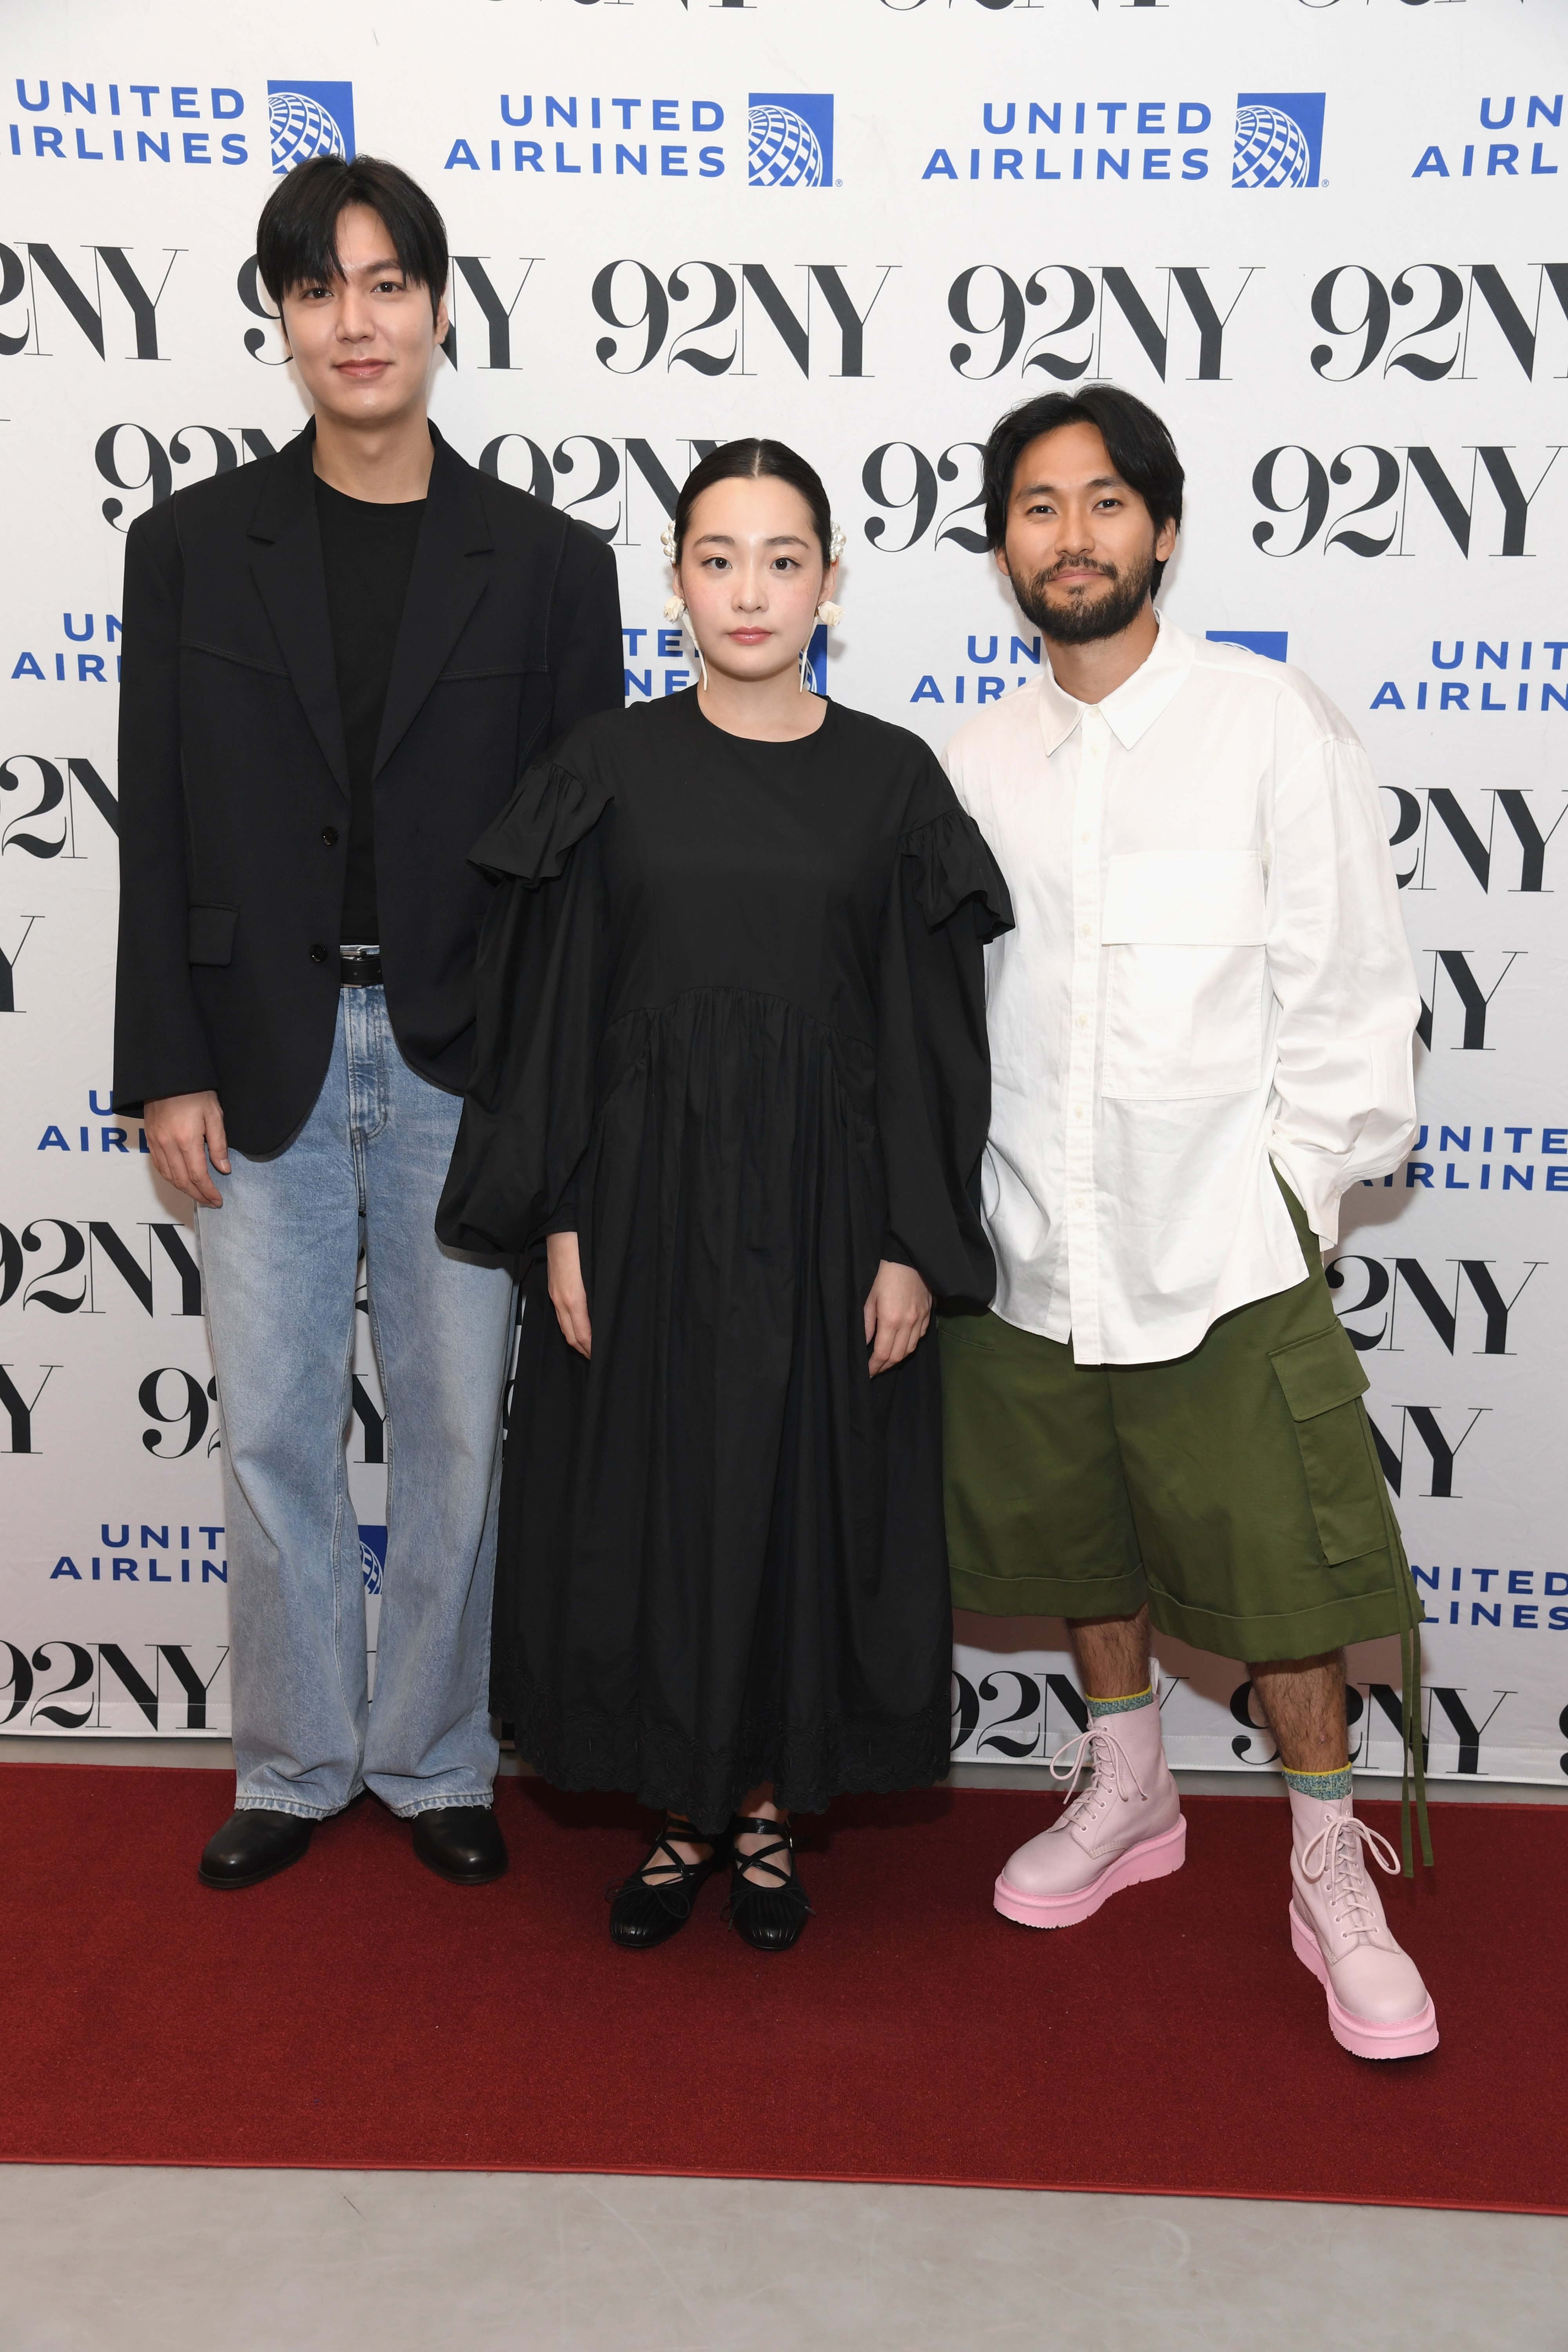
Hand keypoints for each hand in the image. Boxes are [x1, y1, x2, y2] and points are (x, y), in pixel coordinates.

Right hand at [143, 1090, 229, 1207]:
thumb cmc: (195, 1092)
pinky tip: (180, 1180)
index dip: (208, 1192)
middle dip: (197, 1195)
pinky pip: (158, 1165)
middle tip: (210, 1202)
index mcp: (187, 1140)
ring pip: (168, 1176)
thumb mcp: (214, 1115)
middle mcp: (168, 1144)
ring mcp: (156, 1142)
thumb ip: (218, 1144)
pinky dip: (170, 1177)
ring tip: (198, 1194)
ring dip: (183, 1189)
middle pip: (182, 1181)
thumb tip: (223, 1169)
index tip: (217, 1200)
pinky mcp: (149, 1138)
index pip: (198, 1176)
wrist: (168, 1076)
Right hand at [547, 1230, 591, 1358]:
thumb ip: (603, 1295)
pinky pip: (560, 1315)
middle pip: (571, 1336)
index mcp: (574, 1298)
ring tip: (590, 1349)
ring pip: (564, 1327)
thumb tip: (609, 1316)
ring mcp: (555, 1295)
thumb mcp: (598, 1271)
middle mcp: (561, 1300)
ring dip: (576, 1341)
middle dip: (584, 1351)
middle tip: (598, 1360)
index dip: (592, 1349)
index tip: (603, 1358)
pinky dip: (570, 1328)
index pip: (582, 1334)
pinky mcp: (553, 1289)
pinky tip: (579, 1327)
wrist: (560, 1225)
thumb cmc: (582, 1244)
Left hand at [863, 1259, 931, 1376]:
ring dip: (898, 1358)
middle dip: (885, 1366)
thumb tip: (864, 1344)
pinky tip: (901, 1343)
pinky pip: (920, 1336)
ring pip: (911, 1348)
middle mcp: (909, 1323)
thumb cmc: (883, 1274)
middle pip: (898, 1356)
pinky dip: (909, 1344)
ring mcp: (920, 1318)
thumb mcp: (868, 1298)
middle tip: (874, 1370)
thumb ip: (866, 1324)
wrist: (907, 1256)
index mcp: (891, 1320)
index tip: (866, 1372)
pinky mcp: (927, 1312)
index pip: (883, 1353)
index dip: (874, 1367)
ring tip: (886, 1360)